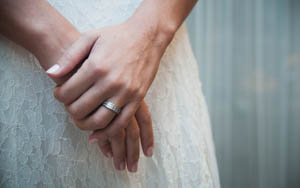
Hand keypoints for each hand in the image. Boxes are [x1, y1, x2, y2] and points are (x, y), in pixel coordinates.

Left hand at [47, 18, 171, 140]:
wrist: (147, 37)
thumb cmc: (117, 36)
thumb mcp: (90, 38)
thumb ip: (69, 57)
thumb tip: (50, 74)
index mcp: (96, 66)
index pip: (68, 92)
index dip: (59, 96)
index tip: (60, 93)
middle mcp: (111, 82)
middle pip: (81, 109)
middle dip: (69, 110)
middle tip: (69, 105)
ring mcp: (126, 92)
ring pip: (100, 120)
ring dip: (85, 125)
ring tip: (80, 119)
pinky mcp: (137, 99)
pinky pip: (121, 123)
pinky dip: (107, 133)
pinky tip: (96, 135)